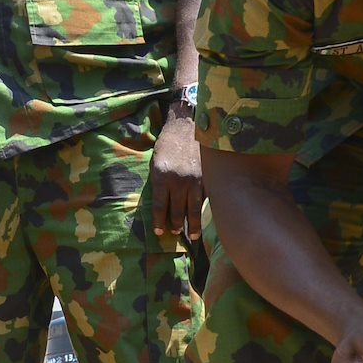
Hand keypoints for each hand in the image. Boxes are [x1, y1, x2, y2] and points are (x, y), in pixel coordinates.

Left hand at [146, 112, 203, 238]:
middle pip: (177, 210)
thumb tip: (161, 206)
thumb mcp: (155, 163)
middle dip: (176, 224)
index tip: (160, 233)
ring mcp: (195, 180)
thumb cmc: (167, 145)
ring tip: (193, 235)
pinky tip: (204, 217)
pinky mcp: (207, 177)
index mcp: (161, 177)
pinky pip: (206, 197)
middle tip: (176, 233)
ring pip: (194, 208)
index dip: (159, 222)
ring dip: (193, 224)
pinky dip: (205, 209)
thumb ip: (158, 183)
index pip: (159, 206)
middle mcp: (178, 181)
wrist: (187, 126)